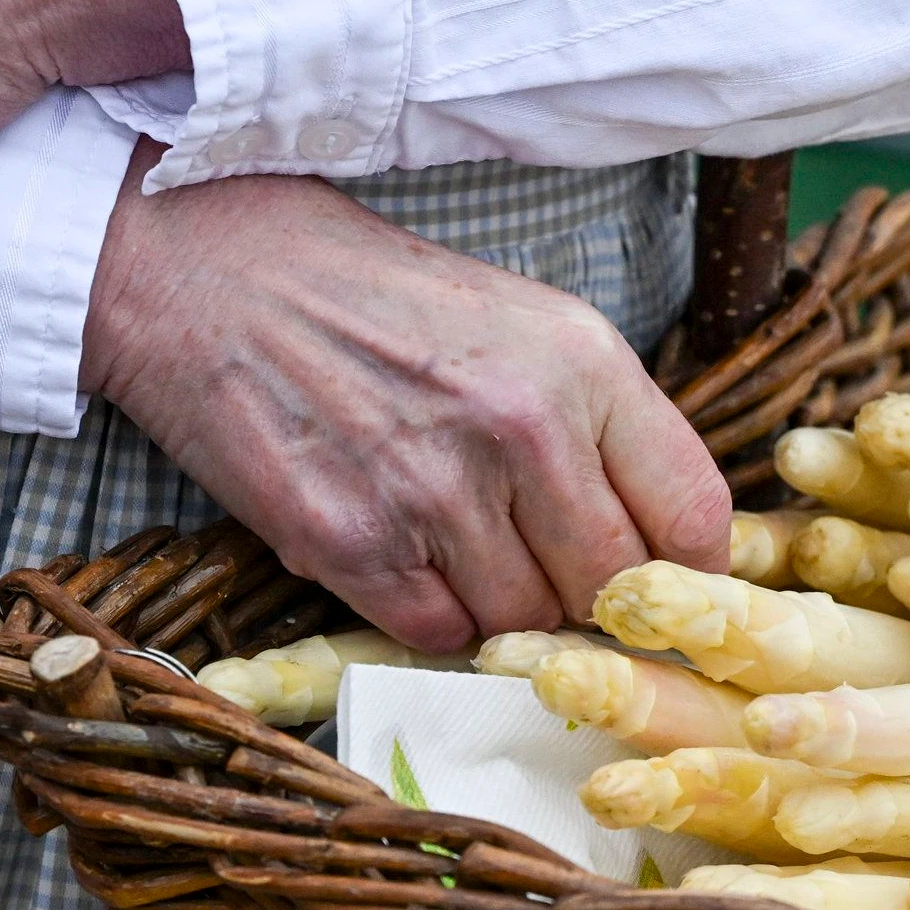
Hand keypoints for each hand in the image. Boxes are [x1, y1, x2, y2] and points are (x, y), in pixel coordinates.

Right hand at [84, 148, 730, 651]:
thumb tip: (667, 541)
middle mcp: (522, 431)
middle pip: (614, 589)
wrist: (213, 275)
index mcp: (583, 365)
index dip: (688, 570)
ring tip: (464, 543)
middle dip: (594, 598)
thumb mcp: (526, 324)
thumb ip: (605, 426)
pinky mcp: (352, 546)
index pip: (696, 519)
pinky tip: (409, 555)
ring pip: (528, 623)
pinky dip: (436, 616)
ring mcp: (435, 495)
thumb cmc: (379, 300)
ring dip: (509, 605)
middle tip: (552, 571)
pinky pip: (441, 634)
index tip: (663, 583)